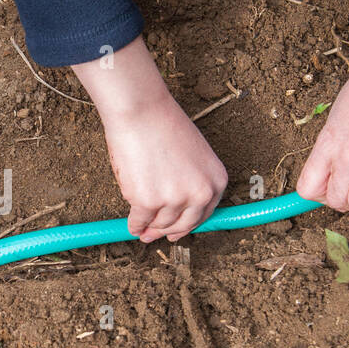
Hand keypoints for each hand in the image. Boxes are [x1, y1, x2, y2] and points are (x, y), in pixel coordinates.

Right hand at [74, 37, 227, 241]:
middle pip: (183, 224)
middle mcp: (199, 194)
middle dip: (167, 232)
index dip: (188, 225)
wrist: (141, 112)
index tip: (177, 232)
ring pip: (159, 224)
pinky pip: (139, 221)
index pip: (204, 213)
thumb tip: (176, 207)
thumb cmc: (163, 125)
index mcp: (216, 181)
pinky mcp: (147, 203)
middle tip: (155, 236)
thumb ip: (191, 180)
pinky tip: (132, 224)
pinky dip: (134, 224)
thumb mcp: (194, 154)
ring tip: (141, 229)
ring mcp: (174, 200)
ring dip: (149, 228)